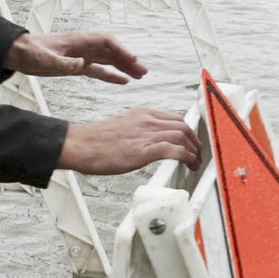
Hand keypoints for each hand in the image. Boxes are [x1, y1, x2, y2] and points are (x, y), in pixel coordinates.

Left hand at [8, 30, 146, 84]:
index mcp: (79, 41)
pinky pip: (99, 70)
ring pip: (109, 60)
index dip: (122, 51)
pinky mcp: (77, 66)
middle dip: (129, 60)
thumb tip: (82, 64)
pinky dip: (111, 75)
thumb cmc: (30, 52)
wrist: (18, 53)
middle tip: (144, 72)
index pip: (107, 42)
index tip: (133, 61)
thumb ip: (64, 62)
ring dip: (124, 68)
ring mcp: (82, 55)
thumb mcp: (45, 59)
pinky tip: (123, 82)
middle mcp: (84, 46)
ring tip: (140, 77)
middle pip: (112, 51)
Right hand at [59, 107, 198, 175]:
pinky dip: (186, 156)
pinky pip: (174, 149)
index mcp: (142, 113)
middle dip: (195, 141)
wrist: (81, 144)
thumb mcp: (122, 128)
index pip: (174, 118)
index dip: (187, 131)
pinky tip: (188, 163)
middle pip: (183, 125)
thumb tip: (147, 143)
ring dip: (194, 150)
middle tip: (197, 153)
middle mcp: (147, 120)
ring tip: (195, 162)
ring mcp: (146, 133)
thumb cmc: (96, 141)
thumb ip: (138, 132)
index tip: (191, 141)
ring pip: (182, 135)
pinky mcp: (144, 149)